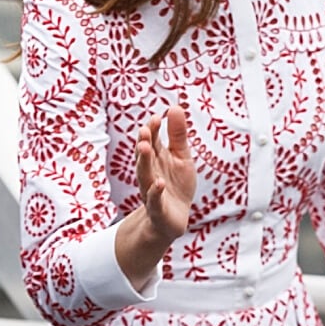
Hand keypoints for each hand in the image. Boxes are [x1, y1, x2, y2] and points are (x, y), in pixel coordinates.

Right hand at [136, 105, 196, 240]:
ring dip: (143, 161)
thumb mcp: (181, 156)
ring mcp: (151, 190)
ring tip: (145, 147)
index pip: (151, 141)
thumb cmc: (176, 184)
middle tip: (145, 130)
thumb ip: (177, 134)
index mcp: (156, 158)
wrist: (173, 219)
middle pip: (144, 156)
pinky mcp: (158, 209)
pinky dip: (155, 192)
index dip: (153, 130)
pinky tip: (159, 183)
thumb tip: (175, 106)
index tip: (156, 117)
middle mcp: (150, 172)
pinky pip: (154, 200)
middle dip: (143, 142)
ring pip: (144, 175)